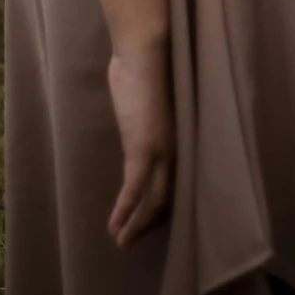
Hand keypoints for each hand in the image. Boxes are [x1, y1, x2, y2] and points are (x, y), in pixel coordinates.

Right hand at [105, 39, 174, 248]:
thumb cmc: (145, 71)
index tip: (146, 222)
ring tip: (122, 243)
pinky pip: (134, 189)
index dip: (160, 208)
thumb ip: (145, 123)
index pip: (174, 186)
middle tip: (132, 241)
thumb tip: (137, 128)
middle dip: (148, 224)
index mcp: (179, 142)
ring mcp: (161, 152)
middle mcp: (176, 151)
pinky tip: (114, 227)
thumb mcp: (147, 106)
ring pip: (152, 202)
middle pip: (167, 201)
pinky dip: (124, 211)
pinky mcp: (143, 148)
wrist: (145, 52)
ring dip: (135, 226)